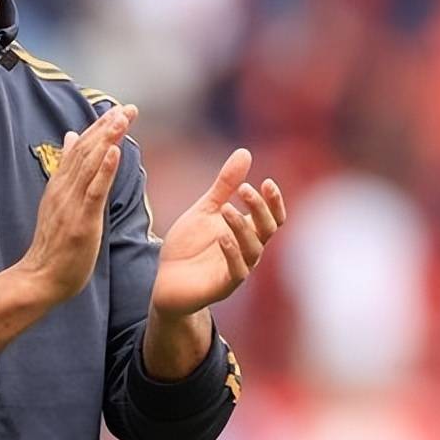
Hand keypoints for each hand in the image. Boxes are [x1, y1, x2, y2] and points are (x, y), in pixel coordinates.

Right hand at [17, 104, 137, 304]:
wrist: (40, 278)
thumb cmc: (54, 245)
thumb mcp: (59, 201)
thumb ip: (68, 171)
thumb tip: (72, 137)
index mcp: (60, 184)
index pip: (81, 148)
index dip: (99, 128)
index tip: (118, 110)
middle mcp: (64, 189)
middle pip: (87, 151)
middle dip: (108, 128)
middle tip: (128, 109)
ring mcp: (72, 205)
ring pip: (90, 165)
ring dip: (107, 140)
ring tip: (122, 119)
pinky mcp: (81, 221)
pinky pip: (94, 192)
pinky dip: (104, 171)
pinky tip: (114, 153)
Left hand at [150, 148, 285, 318]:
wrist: (165, 280)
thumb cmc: (188, 246)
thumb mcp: (205, 210)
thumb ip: (225, 185)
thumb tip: (245, 152)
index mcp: (246, 232)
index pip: (273, 218)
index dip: (274, 202)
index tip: (267, 182)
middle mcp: (248, 251)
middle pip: (267, 230)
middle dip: (259, 209)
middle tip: (245, 189)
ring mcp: (237, 269)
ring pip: (253, 249)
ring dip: (242, 227)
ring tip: (227, 208)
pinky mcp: (223, 286)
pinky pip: (236, 271)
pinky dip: (231, 252)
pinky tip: (222, 236)